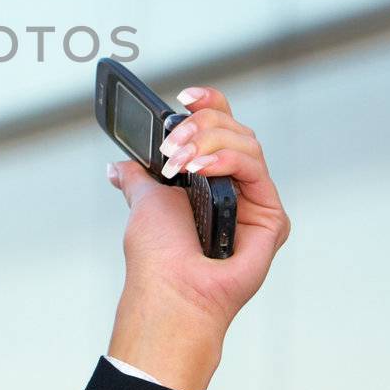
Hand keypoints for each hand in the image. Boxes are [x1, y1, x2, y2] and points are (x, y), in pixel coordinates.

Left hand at [105, 84, 289, 389]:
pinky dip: (224, 159)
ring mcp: (254, 200)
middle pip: (234, 128)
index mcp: (207, 179)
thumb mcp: (143, 200)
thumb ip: (139, 176)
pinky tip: (200, 169)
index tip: (185, 97)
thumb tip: (118, 166)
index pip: (218, 128)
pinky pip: (256, 168)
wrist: (168, 292)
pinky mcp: (271, 217)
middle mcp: (234, 187)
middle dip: (200, 126)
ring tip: (180, 164)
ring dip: (208, 142)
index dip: (207, 105)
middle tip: (173, 147)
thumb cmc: (156, 257)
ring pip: (246, 142)